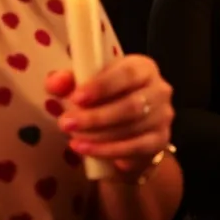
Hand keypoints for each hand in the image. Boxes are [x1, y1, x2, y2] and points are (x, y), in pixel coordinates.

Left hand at [48, 55, 174, 176]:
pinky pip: (135, 148)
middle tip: (66, 124)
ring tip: (73, 139)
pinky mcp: (160, 140)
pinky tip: (86, 150)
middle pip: (132, 104)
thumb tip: (56, 82)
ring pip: (132, 128)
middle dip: (96, 117)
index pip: (127, 73)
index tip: (76, 97)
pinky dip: (108, 151)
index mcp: (143, 68)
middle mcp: (159, 89)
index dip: (102, 86)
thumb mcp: (85, 86)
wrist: (126, 131)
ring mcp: (163, 116)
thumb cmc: (104, 100)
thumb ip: (68, 81)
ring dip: (99, 136)